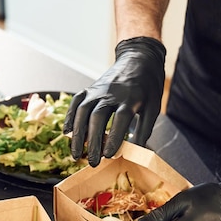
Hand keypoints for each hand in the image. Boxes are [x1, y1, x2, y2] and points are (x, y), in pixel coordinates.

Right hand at [63, 37, 164, 165]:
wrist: (138, 58)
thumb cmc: (148, 87)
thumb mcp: (153, 107)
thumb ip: (144, 129)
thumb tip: (136, 152)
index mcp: (131, 97)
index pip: (120, 119)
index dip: (113, 138)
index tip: (109, 155)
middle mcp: (111, 93)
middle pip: (98, 117)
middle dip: (93, 142)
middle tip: (93, 162)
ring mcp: (97, 90)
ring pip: (83, 112)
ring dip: (78, 135)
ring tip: (76, 154)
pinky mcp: (89, 89)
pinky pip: (76, 103)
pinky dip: (69, 117)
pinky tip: (67, 133)